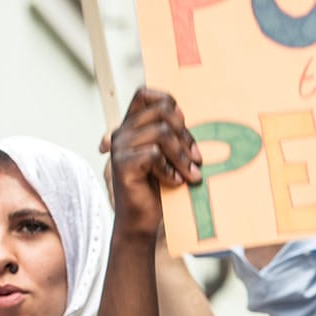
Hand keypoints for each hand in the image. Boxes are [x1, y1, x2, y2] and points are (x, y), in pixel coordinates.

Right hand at [110, 88, 201, 242]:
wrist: (142, 221)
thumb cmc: (158, 189)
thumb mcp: (170, 156)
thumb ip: (173, 135)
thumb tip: (182, 114)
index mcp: (132, 126)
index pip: (146, 94)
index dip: (168, 102)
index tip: (183, 126)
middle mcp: (122, 132)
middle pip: (162, 112)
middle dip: (185, 136)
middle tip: (195, 160)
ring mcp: (120, 147)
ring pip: (162, 133)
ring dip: (182, 157)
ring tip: (189, 175)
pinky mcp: (122, 164)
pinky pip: (155, 155)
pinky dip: (170, 170)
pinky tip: (173, 182)